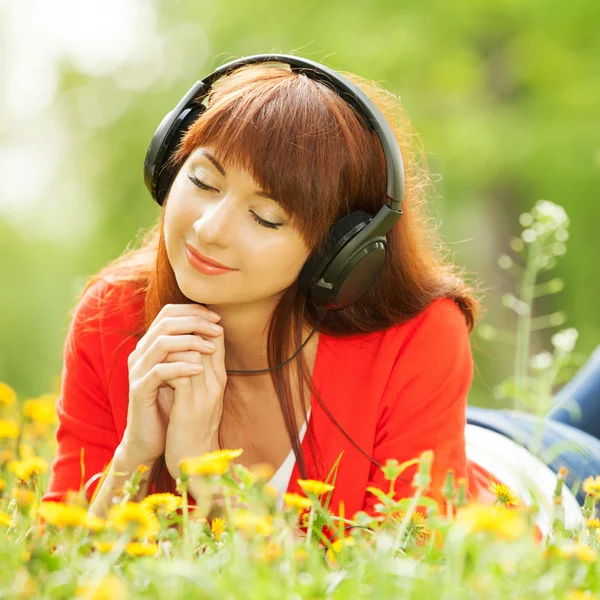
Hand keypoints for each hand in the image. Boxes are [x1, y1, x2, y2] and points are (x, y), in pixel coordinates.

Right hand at [121, 303, 222, 466]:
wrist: (151, 439)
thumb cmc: (171, 404)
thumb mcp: (185, 372)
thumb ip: (194, 350)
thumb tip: (217, 328)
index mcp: (151, 345)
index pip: (169, 314)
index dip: (194, 312)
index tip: (217, 319)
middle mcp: (141, 353)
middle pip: (166, 323)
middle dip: (195, 323)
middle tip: (217, 330)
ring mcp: (137, 371)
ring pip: (161, 343)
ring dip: (190, 342)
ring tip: (211, 348)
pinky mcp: (138, 390)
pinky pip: (159, 371)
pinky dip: (181, 367)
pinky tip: (199, 369)